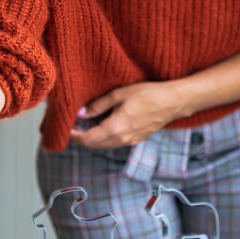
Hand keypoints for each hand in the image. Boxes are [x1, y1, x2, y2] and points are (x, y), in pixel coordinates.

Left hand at [69, 82, 185, 147]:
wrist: (173, 101)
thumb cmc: (148, 94)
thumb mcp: (119, 94)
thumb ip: (98, 106)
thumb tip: (80, 114)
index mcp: (115, 129)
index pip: (88, 139)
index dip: (75, 135)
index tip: (66, 127)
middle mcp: (122, 139)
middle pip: (94, 144)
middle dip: (81, 137)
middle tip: (73, 125)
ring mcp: (130, 141)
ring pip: (105, 144)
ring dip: (93, 137)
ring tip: (86, 124)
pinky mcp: (137, 139)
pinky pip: (115, 142)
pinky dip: (105, 137)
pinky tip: (103, 124)